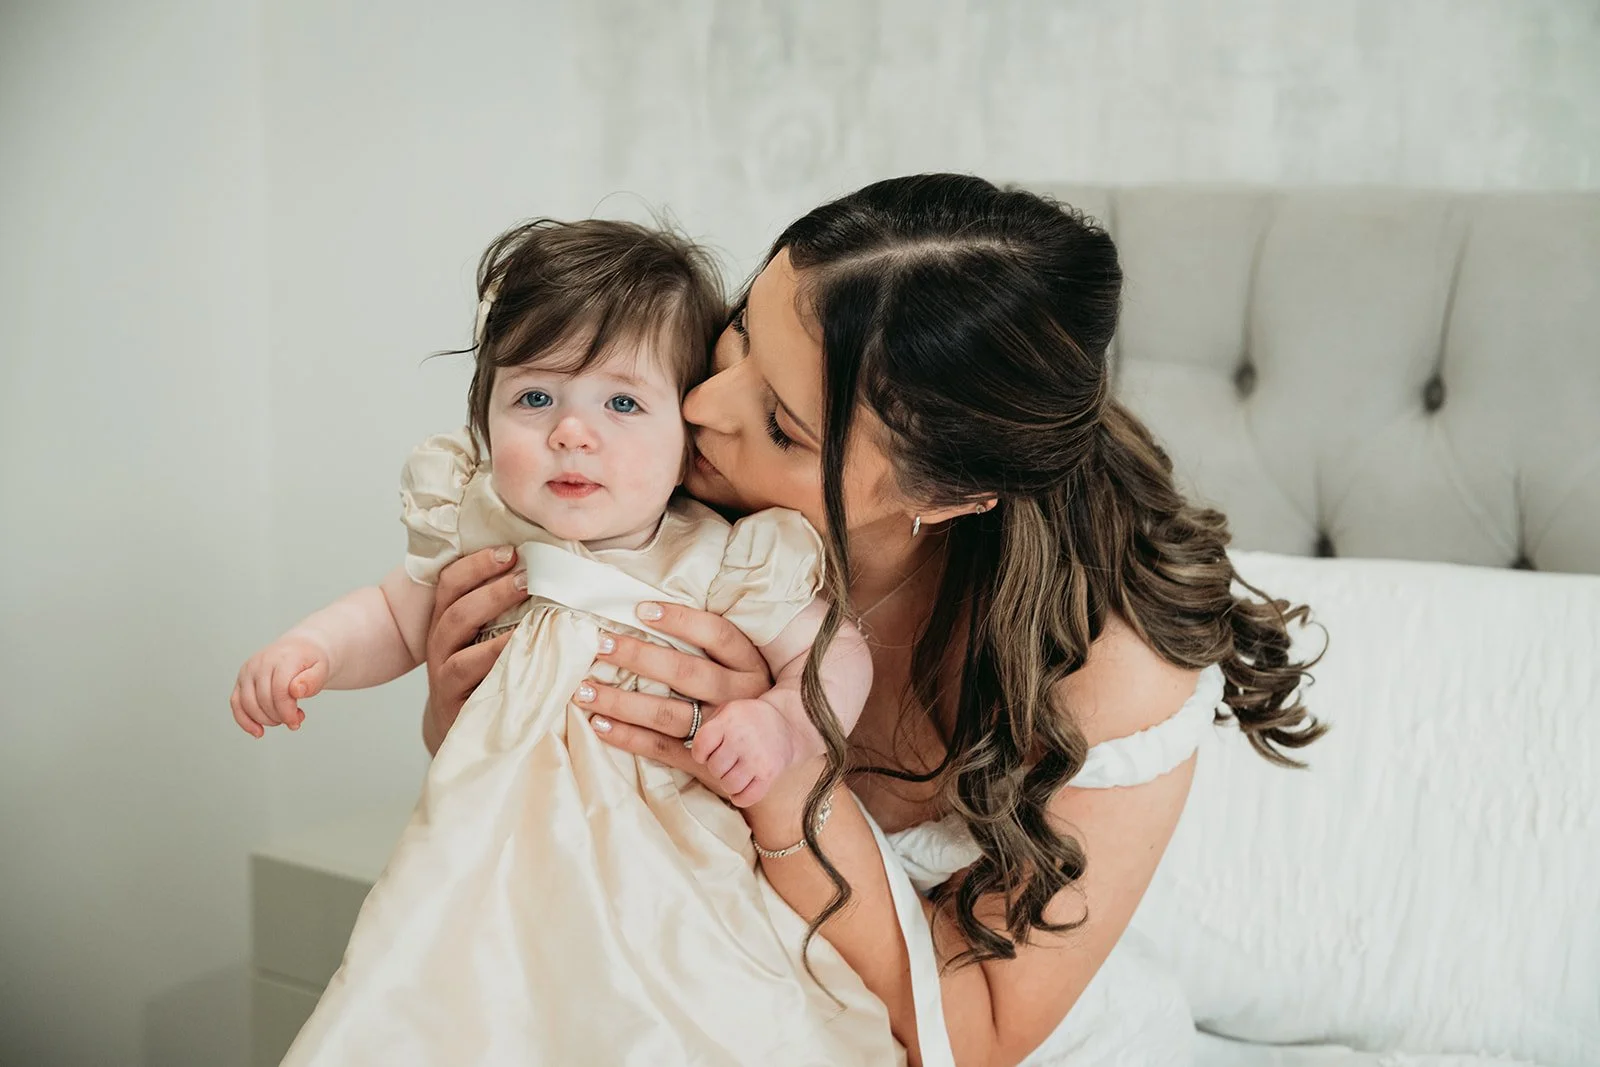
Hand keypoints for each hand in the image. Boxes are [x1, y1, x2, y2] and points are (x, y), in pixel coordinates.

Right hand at [231, 634, 329, 736]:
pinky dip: (245, 721)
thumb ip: (313, 680)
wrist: (298, 648)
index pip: (279, 690)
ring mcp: (248, 671)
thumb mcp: (322, 668)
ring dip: (265, 720)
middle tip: (295, 720)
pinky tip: (258, 732)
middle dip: (279, 717)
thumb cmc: (310, 661)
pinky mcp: (241, 680)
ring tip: (283, 719)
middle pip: (264, 699)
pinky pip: (236, 703)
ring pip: (248, 704)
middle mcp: (261, 663)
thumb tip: (296, 691)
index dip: (287, 710)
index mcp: (282, 658)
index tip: (298, 720)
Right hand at [423, 546, 528, 752]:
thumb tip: (543, 566)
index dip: (476, 565)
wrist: (470, 731)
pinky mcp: (459, 713)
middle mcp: (440, 649)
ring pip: (461, 659)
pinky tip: (527, 668)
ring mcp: (446, 683)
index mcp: (446, 623)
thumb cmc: (487, 673)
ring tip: (530, 626)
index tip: (510, 552)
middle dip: (491, 594)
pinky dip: (499, 682)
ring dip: (497, 641)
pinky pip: (477, 697)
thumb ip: (503, 607)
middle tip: (527, 578)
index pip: (450, 585)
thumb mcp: (486, 635)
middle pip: (456, 614)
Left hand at [575, 601, 773, 796]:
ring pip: (667, 713)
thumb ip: (714, 651)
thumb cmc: (747, 704)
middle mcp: (739, 697)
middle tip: (601, 645)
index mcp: (749, 666)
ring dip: (621, 702)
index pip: (717, 634)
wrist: (770, 764)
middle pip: (685, 672)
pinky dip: (628, 737)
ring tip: (585, 690)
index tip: (640, 610)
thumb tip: (652, 617)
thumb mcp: (743, 672)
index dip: (680, 619)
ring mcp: (722, 732)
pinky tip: (600, 725)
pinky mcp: (705, 761)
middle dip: (638, 656)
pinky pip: (661, 747)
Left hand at [686, 697, 823, 807]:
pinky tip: (743, 784)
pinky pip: (745, 798)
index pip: (700, 747)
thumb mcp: (726, 710)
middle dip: (717, 767)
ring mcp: (757, 759)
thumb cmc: (748, 720)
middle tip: (727, 759)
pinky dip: (740, 796)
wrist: (788, 725)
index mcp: (730, 719)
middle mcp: (743, 739)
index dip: (701, 753)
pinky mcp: (769, 775)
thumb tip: (682, 749)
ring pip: (728, 785)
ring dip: (729, 781)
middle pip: (714, 768)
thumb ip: (706, 727)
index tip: (708, 751)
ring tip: (736, 770)